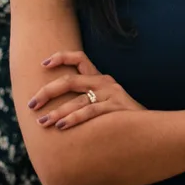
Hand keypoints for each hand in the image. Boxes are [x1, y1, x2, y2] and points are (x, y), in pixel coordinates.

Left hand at [28, 51, 143, 129]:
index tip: (43, 64)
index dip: (61, 57)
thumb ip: (87, 100)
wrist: (153, 128)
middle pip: (70, 80)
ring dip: (56, 112)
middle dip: (47, 91)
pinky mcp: (115, 108)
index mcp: (101, 78)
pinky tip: (61, 127)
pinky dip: (73, 119)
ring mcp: (111, 95)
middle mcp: (104, 82)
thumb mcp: (106, 102)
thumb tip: (60, 106)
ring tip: (42, 122)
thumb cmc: (124, 117)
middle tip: (31, 104)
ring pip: (77, 100)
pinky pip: (90, 112)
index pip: (79, 58)